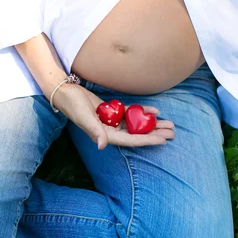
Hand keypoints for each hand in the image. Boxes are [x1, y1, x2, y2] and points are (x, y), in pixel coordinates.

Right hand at [51, 83, 174, 149]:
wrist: (65, 91)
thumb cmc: (73, 104)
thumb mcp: (84, 116)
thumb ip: (94, 130)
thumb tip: (103, 145)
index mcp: (105, 135)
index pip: (130, 140)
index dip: (147, 140)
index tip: (162, 140)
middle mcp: (110, 130)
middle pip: (137, 134)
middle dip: (155, 133)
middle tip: (173, 132)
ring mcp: (112, 121)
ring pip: (136, 125)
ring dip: (152, 124)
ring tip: (168, 124)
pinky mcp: (112, 112)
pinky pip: (130, 113)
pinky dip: (142, 111)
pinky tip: (154, 110)